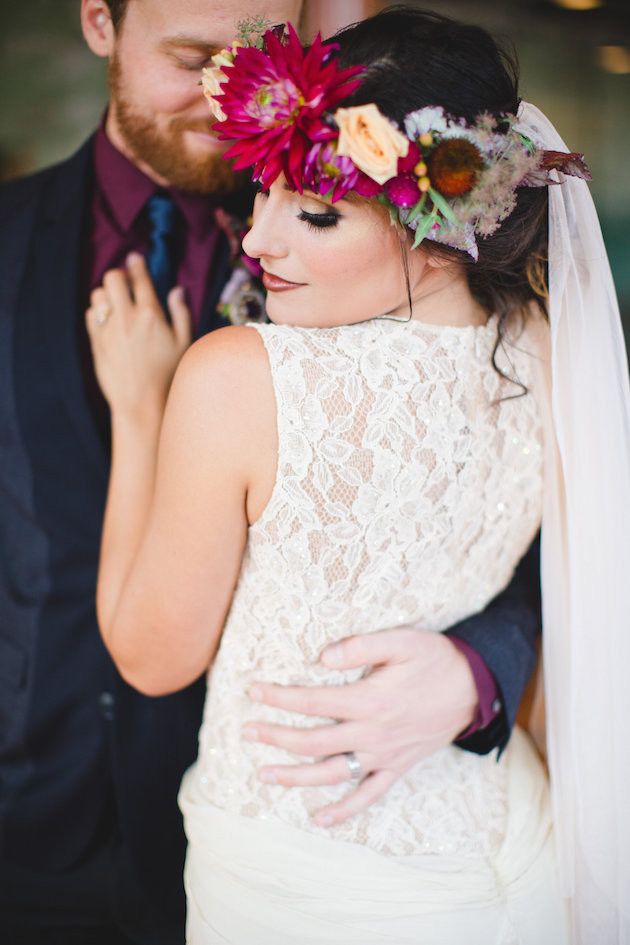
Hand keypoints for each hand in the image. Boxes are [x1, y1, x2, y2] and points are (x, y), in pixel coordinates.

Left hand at [86, 253, 191, 418]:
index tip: (135, 258)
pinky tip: (108, 321)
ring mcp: (109, 329)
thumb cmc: (168, 375)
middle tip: (125, 285)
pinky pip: (90, 315)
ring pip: (97, 294)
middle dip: (118, 277)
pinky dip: (98, 313)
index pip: (139, 278)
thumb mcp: (184, 344)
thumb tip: (177, 290)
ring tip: (116, 304)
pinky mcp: (96, 342)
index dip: (136, 265)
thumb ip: (181, 314)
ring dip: (107, 294)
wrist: (142, 402)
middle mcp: (127, 318)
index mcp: (151, 315)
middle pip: (112, 278)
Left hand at [245, 627, 477, 825]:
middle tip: (247, 731)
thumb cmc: (435, 659)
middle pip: (313, 742)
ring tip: (264, 775)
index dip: (280, 698)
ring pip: (332, 774)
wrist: (476, 689)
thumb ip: (361, 647)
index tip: (254, 692)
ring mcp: (385, 755)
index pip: (313, 702)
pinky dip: (344, 810)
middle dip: (276, 737)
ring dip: (296, 777)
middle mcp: (373, 733)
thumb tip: (322, 657)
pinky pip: (369, 796)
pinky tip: (320, 819)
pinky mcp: (397, 767)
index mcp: (370, 700)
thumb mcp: (402, 641)